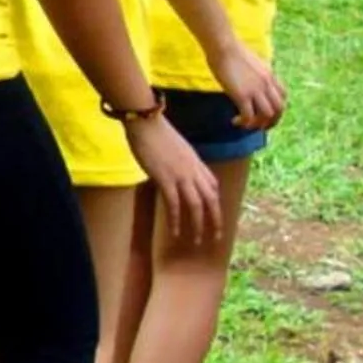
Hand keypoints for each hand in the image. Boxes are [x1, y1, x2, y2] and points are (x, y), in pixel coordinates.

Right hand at [126, 115, 221, 245]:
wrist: (146, 122)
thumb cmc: (156, 130)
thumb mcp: (176, 146)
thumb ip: (181, 159)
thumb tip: (177, 168)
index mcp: (196, 162)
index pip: (213, 185)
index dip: (214, 201)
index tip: (214, 212)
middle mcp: (193, 171)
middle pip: (211, 200)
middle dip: (216, 220)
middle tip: (216, 237)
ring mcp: (181, 176)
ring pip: (196, 206)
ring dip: (198, 225)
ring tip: (196, 240)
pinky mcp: (165, 179)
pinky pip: (174, 204)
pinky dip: (176, 220)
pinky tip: (174, 232)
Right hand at [210, 41, 286, 130]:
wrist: (222, 46)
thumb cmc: (230, 49)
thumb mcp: (251, 61)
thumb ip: (255, 72)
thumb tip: (250, 78)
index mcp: (269, 75)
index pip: (283, 96)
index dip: (277, 108)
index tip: (267, 113)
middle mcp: (266, 84)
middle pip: (279, 109)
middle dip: (272, 121)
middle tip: (260, 126)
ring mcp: (255, 90)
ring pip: (267, 115)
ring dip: (258, 124)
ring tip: (246, 125)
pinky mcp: (242, 95)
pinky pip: (248, 116)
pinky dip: (244, 122)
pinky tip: (235, 121)